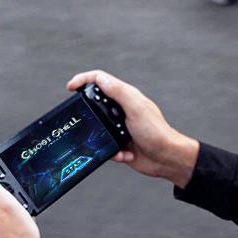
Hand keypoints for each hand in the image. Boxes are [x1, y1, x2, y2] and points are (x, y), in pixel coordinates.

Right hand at [67, 70, 199, 187]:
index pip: (101, 80)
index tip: (70, 87)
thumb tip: (101, 79)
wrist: (166, 159)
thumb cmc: (157, 132)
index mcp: (126, 97)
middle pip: (96, 105)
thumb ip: (119, 93)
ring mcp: (120, 127)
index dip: (84, 80)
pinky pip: (106, 147)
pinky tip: (126, 153)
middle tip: (86, 124)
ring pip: (98, 129)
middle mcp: (123, 110)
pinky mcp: (120, 143)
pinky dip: (114, 152)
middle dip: (90, 116)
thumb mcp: (136, 109)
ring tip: (116, 142)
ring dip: (103, 138)